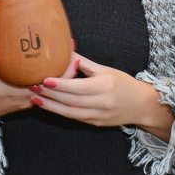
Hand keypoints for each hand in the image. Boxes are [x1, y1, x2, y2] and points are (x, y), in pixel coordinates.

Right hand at [0, 51, 76, 160]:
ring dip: (59, 76)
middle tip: (75, 51)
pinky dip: (49, 80)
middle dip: (67, 70)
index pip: (50, 83)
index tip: (74, 56)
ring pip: (49, 89)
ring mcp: (25, 100)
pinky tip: (50, 69)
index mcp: (20, 91)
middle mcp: (27, 97)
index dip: (64, 71)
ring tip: (66, 57)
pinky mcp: (22, 99)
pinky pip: (42, 90)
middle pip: (55, 86)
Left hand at [31, 53, 173, 139]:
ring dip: (51, 106)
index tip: (44, 78)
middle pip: (71, 100)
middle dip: (50, 94)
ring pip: (70, 112)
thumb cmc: (123, 83)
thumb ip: (84, 63)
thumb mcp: (106, 69)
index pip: (79, 87)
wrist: (142, 105)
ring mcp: (99, 115)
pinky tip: (48, 105)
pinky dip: (60, 112)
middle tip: (32, 86)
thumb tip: (65, 51)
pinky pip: (75, 118)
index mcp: (105, 86)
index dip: (60, 84)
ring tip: (35, 97)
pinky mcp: (96, 123)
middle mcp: (102, 102)